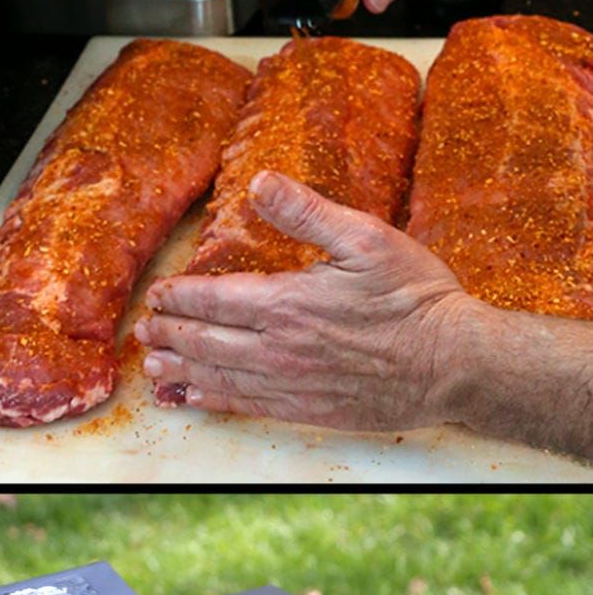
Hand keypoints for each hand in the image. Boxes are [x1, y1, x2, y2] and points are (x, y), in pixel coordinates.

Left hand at [137, 170, 466, 431]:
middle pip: (206, 343)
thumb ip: (306, 212)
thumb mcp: (366, 238)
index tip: (157, 296)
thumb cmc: (415, 298)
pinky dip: (214, 402)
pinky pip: (247, 407)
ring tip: (153, 369)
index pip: (215, 300)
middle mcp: (279, 349)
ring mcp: (291, 385)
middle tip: (142, 334)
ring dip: (181, 372)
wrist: (453, 364)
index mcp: (287, 303)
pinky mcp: (307, 411)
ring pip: (219, 379)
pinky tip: (196, 401)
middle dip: (169, 336)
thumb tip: (259, 183)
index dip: (180, 298)